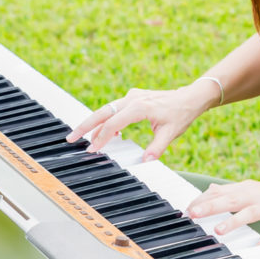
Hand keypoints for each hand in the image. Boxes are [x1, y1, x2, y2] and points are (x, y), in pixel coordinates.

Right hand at [66, 81, 217, 160]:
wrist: (190, 97)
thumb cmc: (181, 114)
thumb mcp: (171, 133)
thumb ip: (157, 148)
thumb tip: (146, 161)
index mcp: (139, 107)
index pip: (113, 123)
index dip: (100, 138)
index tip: (92, 150)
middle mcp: (132, 99)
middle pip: (102, 112)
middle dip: (85, 126)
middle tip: (70, 138)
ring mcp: (132, 97)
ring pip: (106, 109)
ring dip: (94, 123)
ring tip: (84, 138)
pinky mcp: (133, 98)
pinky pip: (114, 108)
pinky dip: (107, 119)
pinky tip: (109, 133)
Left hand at [186, 180, 259, 244]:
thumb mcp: (252, 189)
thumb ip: (230, 191)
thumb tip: (209, 190)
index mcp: (246, 189)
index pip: (219, 192)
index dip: (202, 200)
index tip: (186, 209)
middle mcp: (256, 196)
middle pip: (230, 199)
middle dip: (211, 206)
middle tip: (193, 213)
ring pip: (249, 213)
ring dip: (233, 221)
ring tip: (218, 230)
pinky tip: (259, 248)